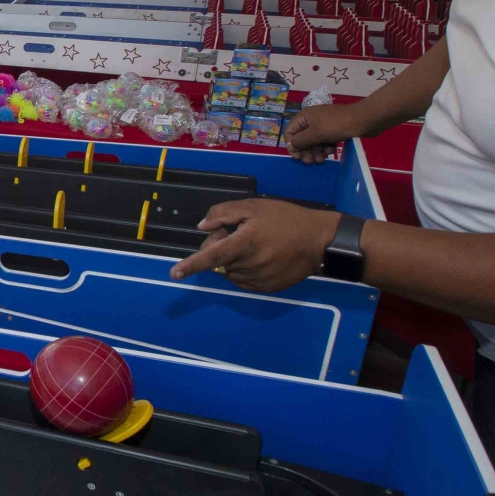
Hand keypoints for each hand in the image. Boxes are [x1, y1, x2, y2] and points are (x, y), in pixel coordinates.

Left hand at [170, 199, 340, 292]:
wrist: (320, 241)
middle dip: (219, 248)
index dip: (191, 264)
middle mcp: (250, 265)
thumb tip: (203, 228)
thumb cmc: (286, 219)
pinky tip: (260, 257)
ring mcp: (259, 279)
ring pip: (230, 272)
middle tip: (235, 233)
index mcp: (245, 244)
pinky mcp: (267, 288)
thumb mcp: (254, 207)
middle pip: (219, 262)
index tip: (174, 273)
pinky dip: (244, 269)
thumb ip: (224, 213)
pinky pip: (244, 281)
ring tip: (253, 244)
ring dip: (232, 260)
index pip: (212, 256)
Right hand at [281, 101, 364, 163]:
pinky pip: (324, 141)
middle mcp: (311, 120)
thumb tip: (290, 146)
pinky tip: (331, 152)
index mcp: (304, 117)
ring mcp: (323, 125)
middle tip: (311, 162)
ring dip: (316, 152)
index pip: (290, 132)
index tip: (298, 157)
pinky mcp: (333, 130)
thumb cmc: (337, 125)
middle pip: (302, 138)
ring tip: (322, 160)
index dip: (292, 145)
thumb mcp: (316, 133)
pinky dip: (326, 147)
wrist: (364, 120)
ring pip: (314, 141)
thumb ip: (300, 141)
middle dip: (306, 151)